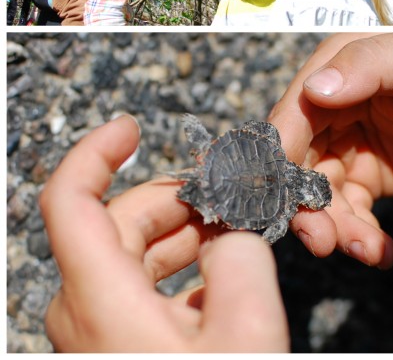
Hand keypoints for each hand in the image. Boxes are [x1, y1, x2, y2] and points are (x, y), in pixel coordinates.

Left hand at [41, 116, 288, 351]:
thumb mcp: (248, 330)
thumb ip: (243, 259)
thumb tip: (234, 237)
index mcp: (100, 297)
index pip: (70, 201)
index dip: (96, 152)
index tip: (132, 127)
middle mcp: (83, 309)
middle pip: (117, 221)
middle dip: (178, 195)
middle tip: (235, 190)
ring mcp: (95, 330)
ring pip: (129, 253)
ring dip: (184, 231)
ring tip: (237, 227)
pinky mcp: (114, 345)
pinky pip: (137, 287)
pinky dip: (179, 266)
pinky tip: (225, 273)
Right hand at [268, 33, 392, 265]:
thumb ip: (369, 67)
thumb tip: (316, 89)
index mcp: (334, 71)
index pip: (291, 117)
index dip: (280, 159)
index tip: (281, 199)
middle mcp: (331, 109)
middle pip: (297, 165)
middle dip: (306, 207)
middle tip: (323, 241)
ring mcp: (347, 146)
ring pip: (320, 196)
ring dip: (337, 228)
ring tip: (368, 250)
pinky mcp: (366, 177)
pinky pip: (350, 213)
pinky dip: (361, 236)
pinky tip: (382, 252)